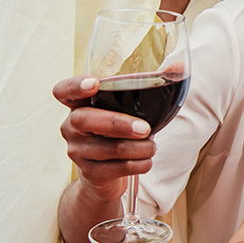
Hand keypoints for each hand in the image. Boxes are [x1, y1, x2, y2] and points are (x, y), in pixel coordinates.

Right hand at [54, 76, 154, 201]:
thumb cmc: (120, 131)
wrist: (107, 175)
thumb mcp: (131, 108)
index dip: (75, 86)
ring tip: (152, 145)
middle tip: (145, 129)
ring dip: (139, 148)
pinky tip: (147, 161)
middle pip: (84, 120)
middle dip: (117, 123)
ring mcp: (77, 150)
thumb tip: (179, 66)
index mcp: (80, 104)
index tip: (94, 84)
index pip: (64, 90)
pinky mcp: (90, 173)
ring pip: (108, 148)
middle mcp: (72, 126)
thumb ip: (151, 84)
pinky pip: (117, 168)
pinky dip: (139, 164)